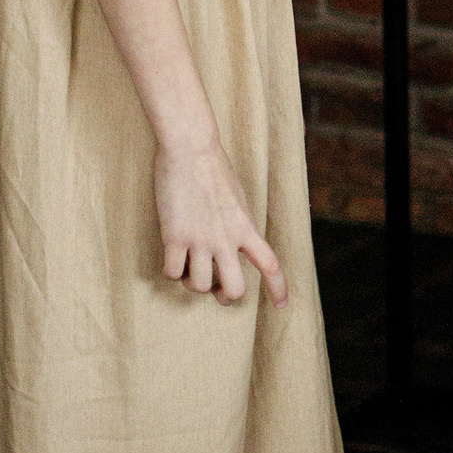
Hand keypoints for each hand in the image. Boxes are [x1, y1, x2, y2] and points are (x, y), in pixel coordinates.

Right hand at [155, 140, 286, 307]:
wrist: (191, 148)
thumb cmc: (213, 167)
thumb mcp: (238, 199)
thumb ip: (239, 224)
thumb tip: (234, 245)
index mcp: (246, 227)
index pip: (270, 265)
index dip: (278, 289)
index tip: (281, 305)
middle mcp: (226, 238)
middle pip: (234, 289)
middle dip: (225, 297)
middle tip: (216, 288)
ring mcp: (201, 239)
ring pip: (199, 286)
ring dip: (192, 282)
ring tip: (188, 266)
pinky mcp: (174, 236)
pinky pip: (172, 273)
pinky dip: (171, 272)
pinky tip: (170, 258)